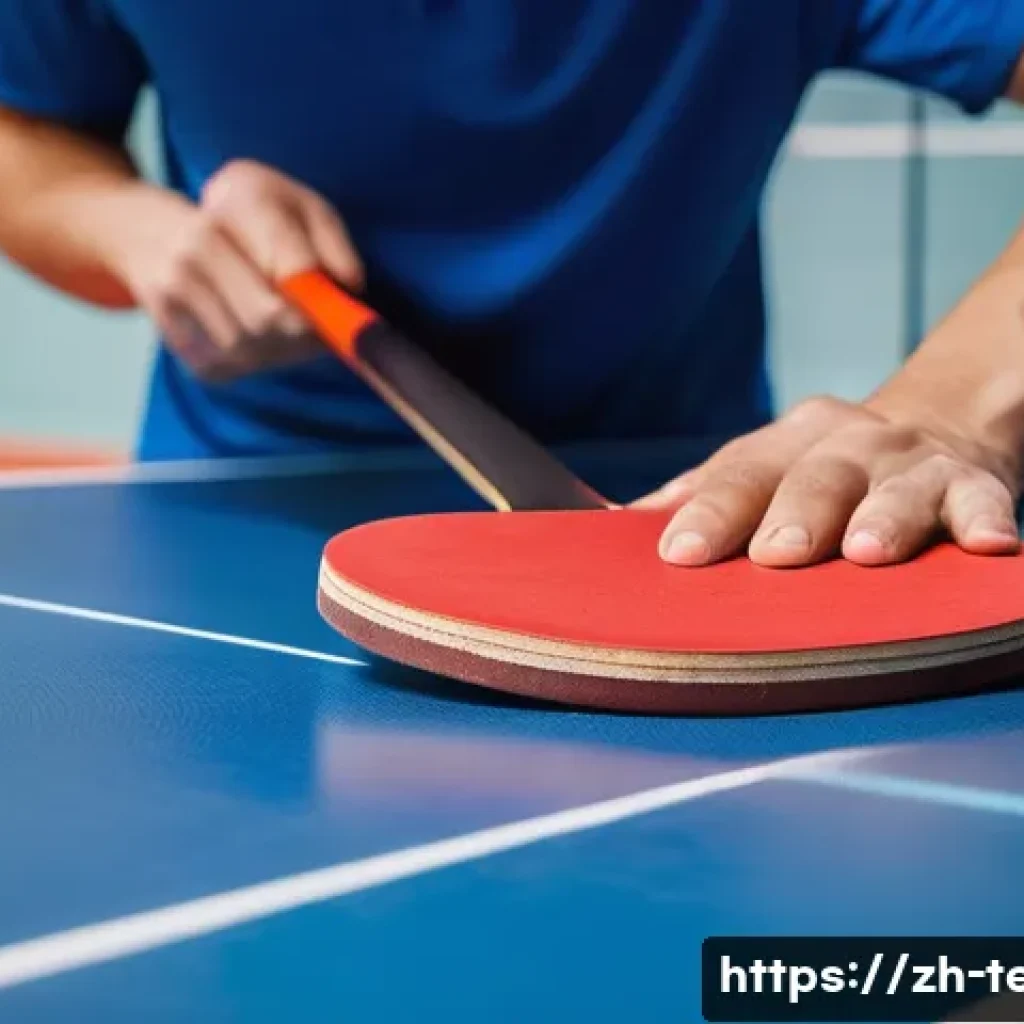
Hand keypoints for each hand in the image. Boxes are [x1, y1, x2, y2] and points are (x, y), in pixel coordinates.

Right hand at [120, 161, 363, 381]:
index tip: (335, 314)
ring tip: (286, 335)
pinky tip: (255, 343)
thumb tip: (351, 287)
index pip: (294, 272)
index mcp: (238, 204)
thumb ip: (331, 241)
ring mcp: (176, 285)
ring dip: (276, 352)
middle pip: (270, 319)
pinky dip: (246, 363)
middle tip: (314, 331)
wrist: (139, 227)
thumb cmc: (240, 218)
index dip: (322, 303)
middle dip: (302, 335)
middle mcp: (201, 244)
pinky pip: (223, 366)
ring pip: (247, 347)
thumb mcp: (294, 205)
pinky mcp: (166, 323)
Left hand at [633, 395, 1020, 567]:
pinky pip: (983, 501)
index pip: (738, 476)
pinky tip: (991, 545)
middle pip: (815, 477)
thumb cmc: (819, 470)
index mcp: (784, 445)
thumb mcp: (758, 471)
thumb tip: (605, 531)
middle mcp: (844, 446)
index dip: (709, 514)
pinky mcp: (973, 483)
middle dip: (796, 515)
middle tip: (775, 555)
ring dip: (884, 517)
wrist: (929, 431)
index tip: (679, 553)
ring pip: (895, 487)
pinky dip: (986, 521)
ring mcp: (909, 463)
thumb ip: (694, 500)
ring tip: (868, 552)